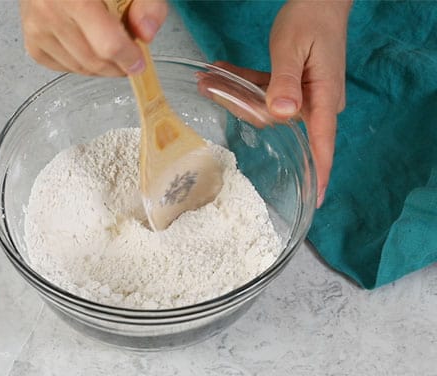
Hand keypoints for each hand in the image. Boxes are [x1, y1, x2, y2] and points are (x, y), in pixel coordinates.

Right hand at [19, 0, 167, 75]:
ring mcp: (37, 29)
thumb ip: (146, 1)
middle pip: (92, 60)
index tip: (139, 62)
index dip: (127, 58)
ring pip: (76, 67)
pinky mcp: (32, 40)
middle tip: (129, 59)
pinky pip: (60, 66)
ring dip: (99, 67)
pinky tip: (89, 50)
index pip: (107, 43)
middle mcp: (50, 12)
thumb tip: (146, 33)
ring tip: (111, 52)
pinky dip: (79, 64)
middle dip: (115, 66)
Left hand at [210, 0, 349, 205]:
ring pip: (264, 108)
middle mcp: (315, 102)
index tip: (313, 200)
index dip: (318, 174)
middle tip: (210, 88)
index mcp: (323, 98)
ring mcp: (303, 95)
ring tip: (208, 79)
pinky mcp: (291, 86)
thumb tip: (283, 114)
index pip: (322, 144)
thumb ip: (284, 82)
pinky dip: (243, 83)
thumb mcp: (293, 50)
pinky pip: (264, 92)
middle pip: (278, 125)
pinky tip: (218, 74)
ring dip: (235, 94)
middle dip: (243, 111)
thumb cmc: (312, 19)